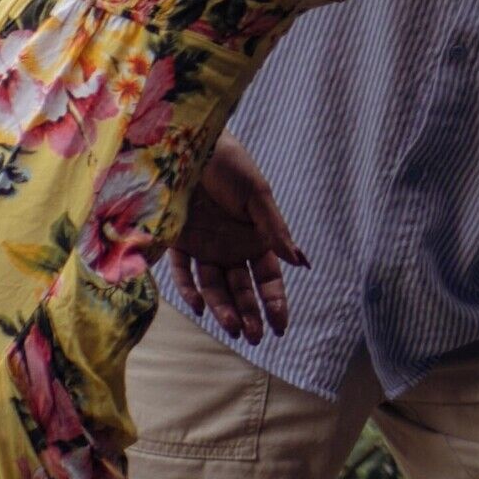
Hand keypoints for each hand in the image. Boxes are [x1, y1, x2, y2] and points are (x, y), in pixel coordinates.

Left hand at [167, 136, 300, 342]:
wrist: (190, 141)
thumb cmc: (231, 164)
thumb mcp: (258, 195)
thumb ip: (276, 229)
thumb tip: (301, 262)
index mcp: (255, 238)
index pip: (268, 278)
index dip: (275, 302)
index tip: (281, 326)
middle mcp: (230, 247)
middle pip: (241, 288)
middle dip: (250, 314)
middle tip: (254, 337)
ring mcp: (204, 247)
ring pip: (214, 287)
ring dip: (223, 308)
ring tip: (230, 328)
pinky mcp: (177, 241)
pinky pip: (181, 272)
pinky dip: (189, 290)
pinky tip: (198, 307)